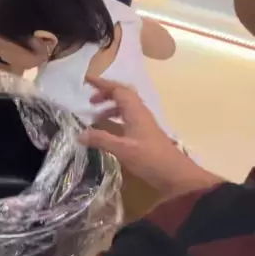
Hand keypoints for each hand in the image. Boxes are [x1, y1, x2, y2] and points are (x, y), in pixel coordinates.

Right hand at [79, 78, 221, 197]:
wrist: (175, 174)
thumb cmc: (150, 159)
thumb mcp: (122, 149)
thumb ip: (101, 140)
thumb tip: (79, 134)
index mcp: (135, 111)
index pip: (118, 89)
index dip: (102, 84)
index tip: (87, 81)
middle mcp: (140, 113)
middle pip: (123, 95)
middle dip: (106, 94)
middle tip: (90, 101)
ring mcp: (144, 123)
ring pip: (126, 107)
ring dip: (110, 107)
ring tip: (96, 118)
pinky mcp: (145, 134)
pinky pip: (128, 118)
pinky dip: (116, 119)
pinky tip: (109, 131)